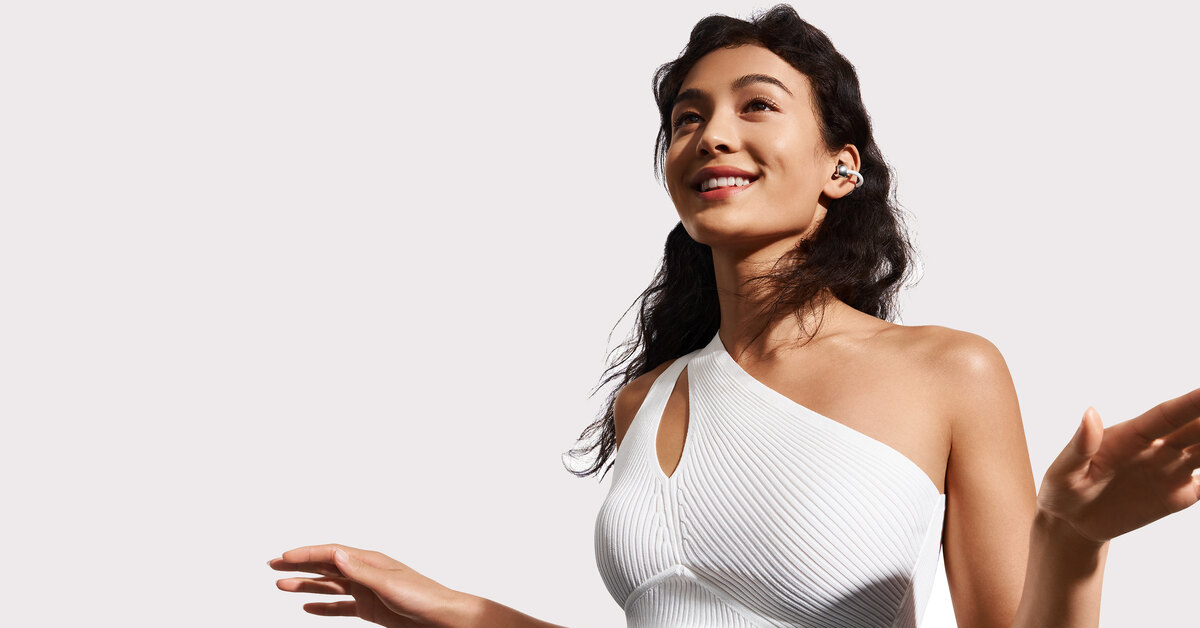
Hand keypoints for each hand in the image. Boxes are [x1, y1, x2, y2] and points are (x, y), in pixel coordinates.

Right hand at [268, 543, 470, 627]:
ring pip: (329, 586)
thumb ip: (361, 571)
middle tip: (272, 565)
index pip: (331, 553)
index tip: (283, 557)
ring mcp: (366, 591)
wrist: (441, 617)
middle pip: (326, 566)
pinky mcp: (370, 608)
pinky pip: (340, 606)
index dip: (307, 554)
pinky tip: (307, 607)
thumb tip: (336, 554)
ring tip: (281, 586)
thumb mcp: (389, 584)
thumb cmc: (422, 597)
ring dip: (305, 586)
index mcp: (370, 561)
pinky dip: (322, 606)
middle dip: (299, 565)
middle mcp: (365, 573)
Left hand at [1037, 387, 1199, 543]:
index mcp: (1129, 436)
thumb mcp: (1063, 471)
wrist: (1071, 522)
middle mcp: (1156, 448)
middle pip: (1197, 428)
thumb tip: (1090, 412)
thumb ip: (1079, 445)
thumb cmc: (1061, 489)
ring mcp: (1169, 470)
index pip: (1167, 415)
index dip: (1192, 403)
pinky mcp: (1177, 495)